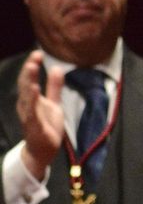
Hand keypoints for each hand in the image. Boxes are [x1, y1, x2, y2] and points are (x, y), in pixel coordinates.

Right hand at [15, 51, 64, 178]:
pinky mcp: (34, 127)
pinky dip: (32, 103)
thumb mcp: (54, 103)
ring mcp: (29, 116)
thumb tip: (56, 67)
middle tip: (34, 57)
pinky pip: (32, 113)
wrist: (43, 150)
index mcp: (31, 100)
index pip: (30, 80)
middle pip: (26, 86)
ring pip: (26, 97)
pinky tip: (34, 92)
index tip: (38, 53)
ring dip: (29, 83)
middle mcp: (27, 106)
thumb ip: (54, 87)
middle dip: (29, 71)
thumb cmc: (46, 125)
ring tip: (32, 69)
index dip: (32, 66)